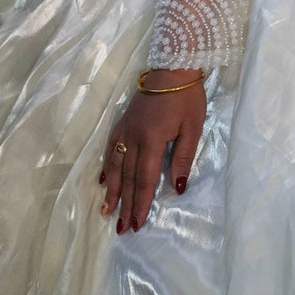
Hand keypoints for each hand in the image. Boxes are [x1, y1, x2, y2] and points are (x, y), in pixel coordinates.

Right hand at [100, 69, 205, 233]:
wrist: (172, 66)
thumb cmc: (187, 97)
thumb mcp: (192, 127)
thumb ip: (182, 158)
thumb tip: (177, 188)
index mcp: (151, 141)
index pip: (144, 179)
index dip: (140, 203)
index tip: (136, 224)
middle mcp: (133, 138)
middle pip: (127, 177)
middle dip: (124, 204)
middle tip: (120, 228)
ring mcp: (125, 129)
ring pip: (115, 165)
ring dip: (111, 189)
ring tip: (106, 209)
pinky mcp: (123, 121)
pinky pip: (110, 147)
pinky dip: (105, 165)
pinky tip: (102, 178)